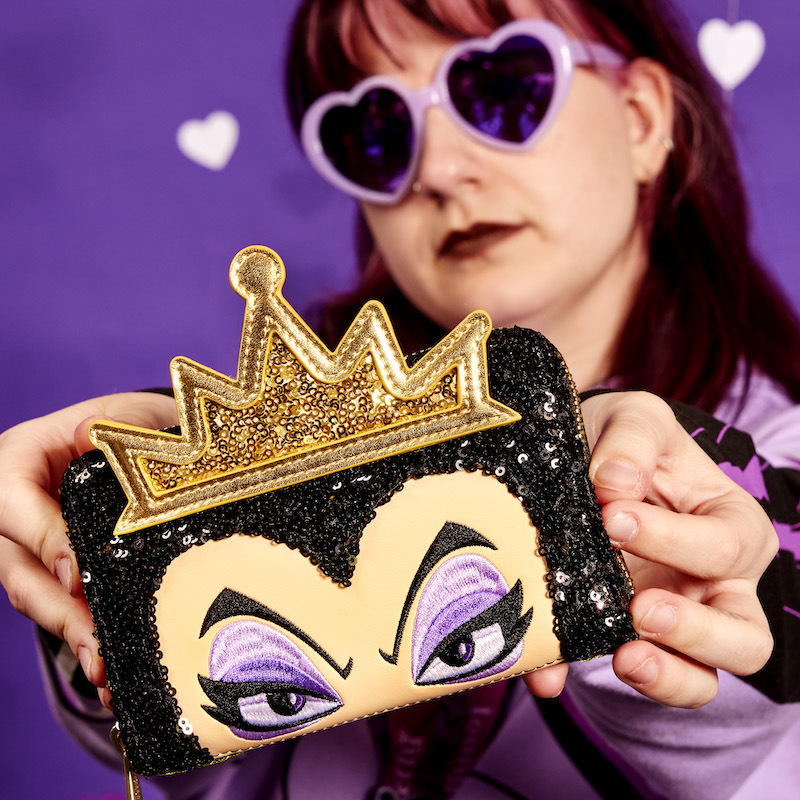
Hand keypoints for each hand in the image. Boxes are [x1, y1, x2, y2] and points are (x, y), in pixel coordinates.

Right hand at [0, 393, 177, 705]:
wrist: (143, 438)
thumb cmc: (130, 423)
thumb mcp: (129, 414)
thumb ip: (115, 427)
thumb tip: (90, 435)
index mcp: (19, 458)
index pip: (12, 500)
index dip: (42, 538)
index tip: (76, 573)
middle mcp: (14, 508)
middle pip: (21, 565)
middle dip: (60, 609)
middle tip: (97, 645)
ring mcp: (28, 545)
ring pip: (36, 596)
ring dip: (71, 635)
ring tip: (107, 671)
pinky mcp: (53, 570)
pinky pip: (60, 605)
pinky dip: (83, 636)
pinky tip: (111, 669)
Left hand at [523, 391, 776, 706]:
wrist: (586, 456)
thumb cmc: (627, 440)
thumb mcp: (635, 418)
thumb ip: (632, 441)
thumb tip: (616, 485)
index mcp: (732, 526)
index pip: (723, 547)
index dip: (672, 539)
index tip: (612, 517)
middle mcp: (716, 584)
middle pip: (743, 637)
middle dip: (695, 632)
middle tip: (639, 610)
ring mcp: (675, 619)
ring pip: (701, 679)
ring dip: (665, 676)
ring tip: (623, 656)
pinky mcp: (625, 635)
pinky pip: (620, 673)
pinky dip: (580, 674)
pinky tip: (547, 673)